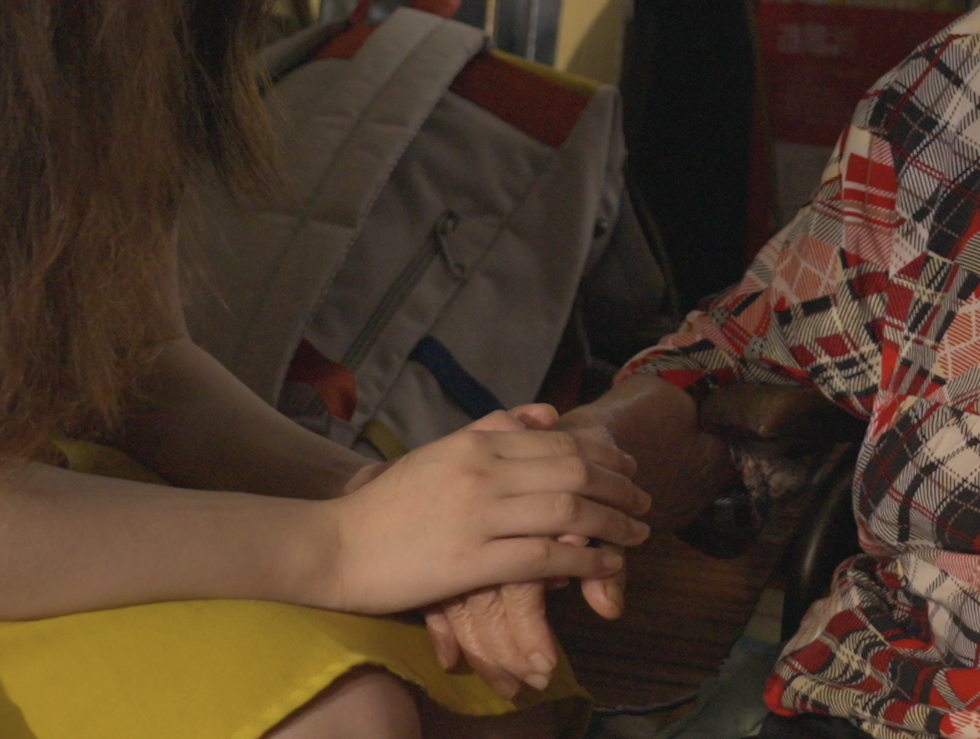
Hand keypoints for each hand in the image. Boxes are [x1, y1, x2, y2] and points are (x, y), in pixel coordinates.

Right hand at [318, 408, 648, 620]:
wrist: (335, 546)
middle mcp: (482, 471)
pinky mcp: (473, 561)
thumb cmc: (385, 506)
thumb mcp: (439, 454)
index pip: (557, 442)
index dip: (603, 456)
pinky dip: (586, 560)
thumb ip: (492, 429)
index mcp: (474, 443)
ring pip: (568, 511)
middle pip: (573, 471)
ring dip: (613, 523)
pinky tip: (607, 566)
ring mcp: (479, 516)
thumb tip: (547, 413)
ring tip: (637, 534)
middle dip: (619, 487)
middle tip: (645, 502)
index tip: (630, 469)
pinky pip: (546, 557)